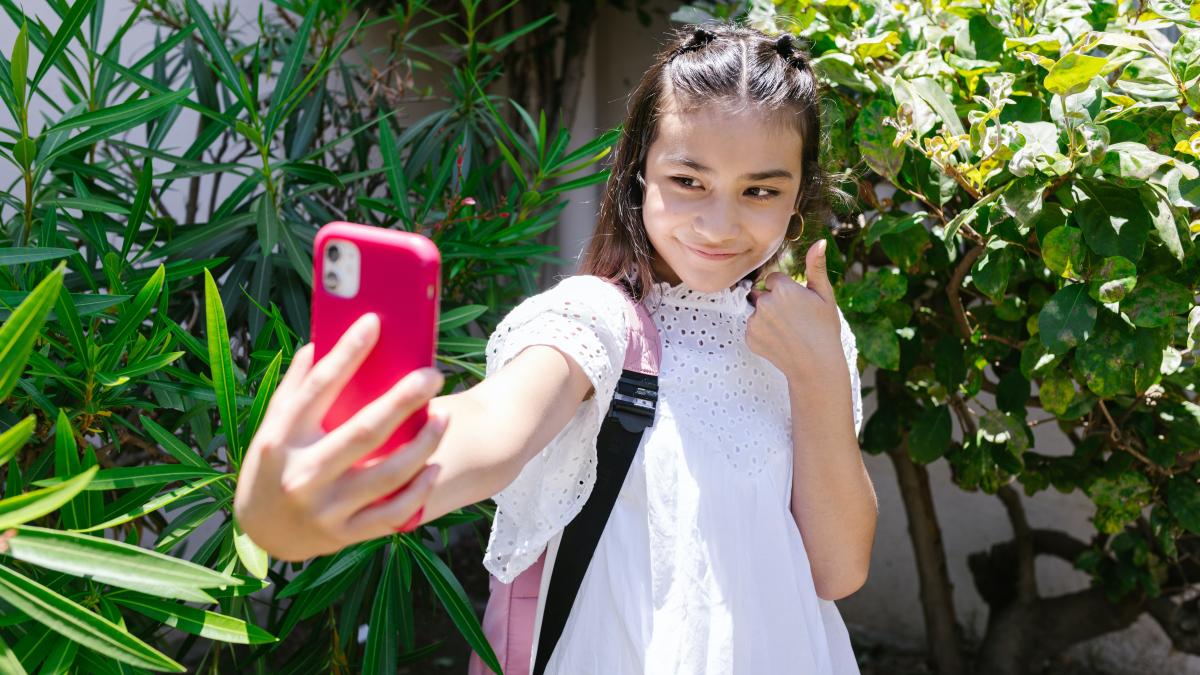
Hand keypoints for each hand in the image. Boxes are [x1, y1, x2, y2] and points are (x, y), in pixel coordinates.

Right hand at [233, 313, 447, 560]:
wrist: (262, 531)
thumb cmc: (275, 462)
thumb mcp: (273, 424)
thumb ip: (297, 385)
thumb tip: (323, 338)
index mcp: (282, 438)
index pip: (319, 387)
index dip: (348, 353)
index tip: (374, 323)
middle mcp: (303, 474)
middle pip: (364, 431)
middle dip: (403, 400)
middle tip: (432, 375)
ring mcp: (326, 508)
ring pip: (388, 474)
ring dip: (423, 444)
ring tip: (444, 417)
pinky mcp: (346, 534)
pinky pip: (393, 513)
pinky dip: (418, 490)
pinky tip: (433, 466)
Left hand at [746, 239, 844, 379]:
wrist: (816, 365)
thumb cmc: (824, 329)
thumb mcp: (824, 296)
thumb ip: (817, 267)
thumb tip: (820, 241)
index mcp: (782, 289)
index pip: (773, 279)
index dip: (786, 291)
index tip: (798, 304)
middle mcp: (765, 303)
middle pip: (761, 294)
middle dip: (773, 302)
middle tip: (792, 319)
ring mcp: (755, 321)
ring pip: (756, 311)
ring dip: (766, 317)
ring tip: (787, 331)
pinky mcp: (749, 337)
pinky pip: (751, 328)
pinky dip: (761, 333)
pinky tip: (778, 340)